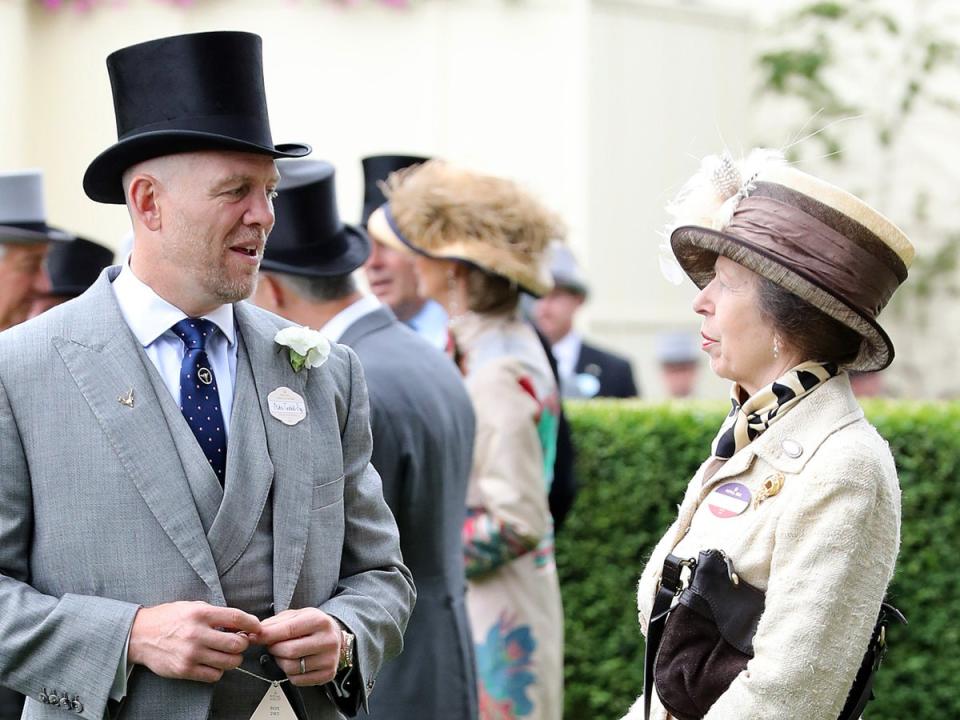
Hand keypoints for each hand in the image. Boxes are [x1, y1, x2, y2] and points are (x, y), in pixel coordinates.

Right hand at [129, 601, 260, 682]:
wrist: (139, 635)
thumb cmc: (169, 618)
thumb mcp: (193, 607)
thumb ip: (216, 614)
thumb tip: (241, 624)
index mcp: (201, 614)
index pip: (236, 618)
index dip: (252, 624)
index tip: (257, 627)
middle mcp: (197, 634)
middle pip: (236, 644)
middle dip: (243, 644)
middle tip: (240, 642)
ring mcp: (191, 653)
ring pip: (229, 662)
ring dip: (233, 659)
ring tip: (227, 653)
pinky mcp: (184, 669)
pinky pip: (214, 675)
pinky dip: (218, 671)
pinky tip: (213, 663)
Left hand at [256, 608, 341, 686]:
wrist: (335, 636)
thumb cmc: (312, 625)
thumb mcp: (297, 615)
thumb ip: (276, 622)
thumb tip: (257, 633)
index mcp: (319, 621)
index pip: (288, 630)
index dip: (267, 635)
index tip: (255, 637)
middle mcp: (327, 640)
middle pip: (289, 651)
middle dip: (274, 649)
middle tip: (272, 645)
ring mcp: (329, 659)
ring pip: (291, 667)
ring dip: (280, 662)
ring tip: (283, 654)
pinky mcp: (327, 674)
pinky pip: (297, 680)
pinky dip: (290, 673)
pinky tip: (295, 662)